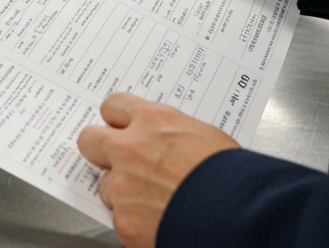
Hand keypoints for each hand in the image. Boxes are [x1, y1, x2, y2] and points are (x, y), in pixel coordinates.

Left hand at [77, 93, 239, 247]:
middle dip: (100, 148)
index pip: (113, 106)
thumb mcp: (202, 135)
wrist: (238, 215)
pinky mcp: (124, 220)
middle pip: (89, 139)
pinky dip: (135, 221)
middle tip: (116, 160)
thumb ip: (169, 133)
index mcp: (152, 121)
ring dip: (122, 192)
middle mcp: (130, 149)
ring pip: (104, 185)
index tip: (120, 126)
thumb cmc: (232, 176)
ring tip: (153, 199)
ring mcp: (122, 186)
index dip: (117, 119)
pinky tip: (158, 220)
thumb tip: (161, 139)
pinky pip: (119, 217)